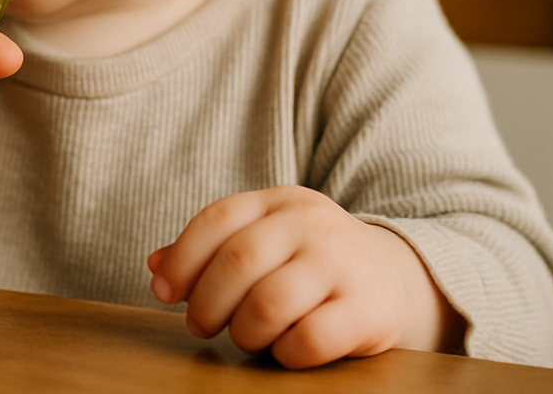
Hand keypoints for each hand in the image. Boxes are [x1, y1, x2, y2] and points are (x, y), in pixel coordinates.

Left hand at [146, 186, 462, 367]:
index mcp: (279, 201)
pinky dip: (285, 352)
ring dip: (244, 330)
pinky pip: (310, 338)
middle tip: (200, 325)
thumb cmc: (312, 262)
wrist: (397, 278)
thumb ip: (212, 250)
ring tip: (245, 337)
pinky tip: (285, 349)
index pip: (217, 219)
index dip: (182, 258)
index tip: (164, 292)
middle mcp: (312, 224)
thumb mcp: (266, 241)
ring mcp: (342, 263)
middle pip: (238, 260)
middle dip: (207, 301)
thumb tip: (154, 265)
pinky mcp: (368, 309)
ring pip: (269, 302)